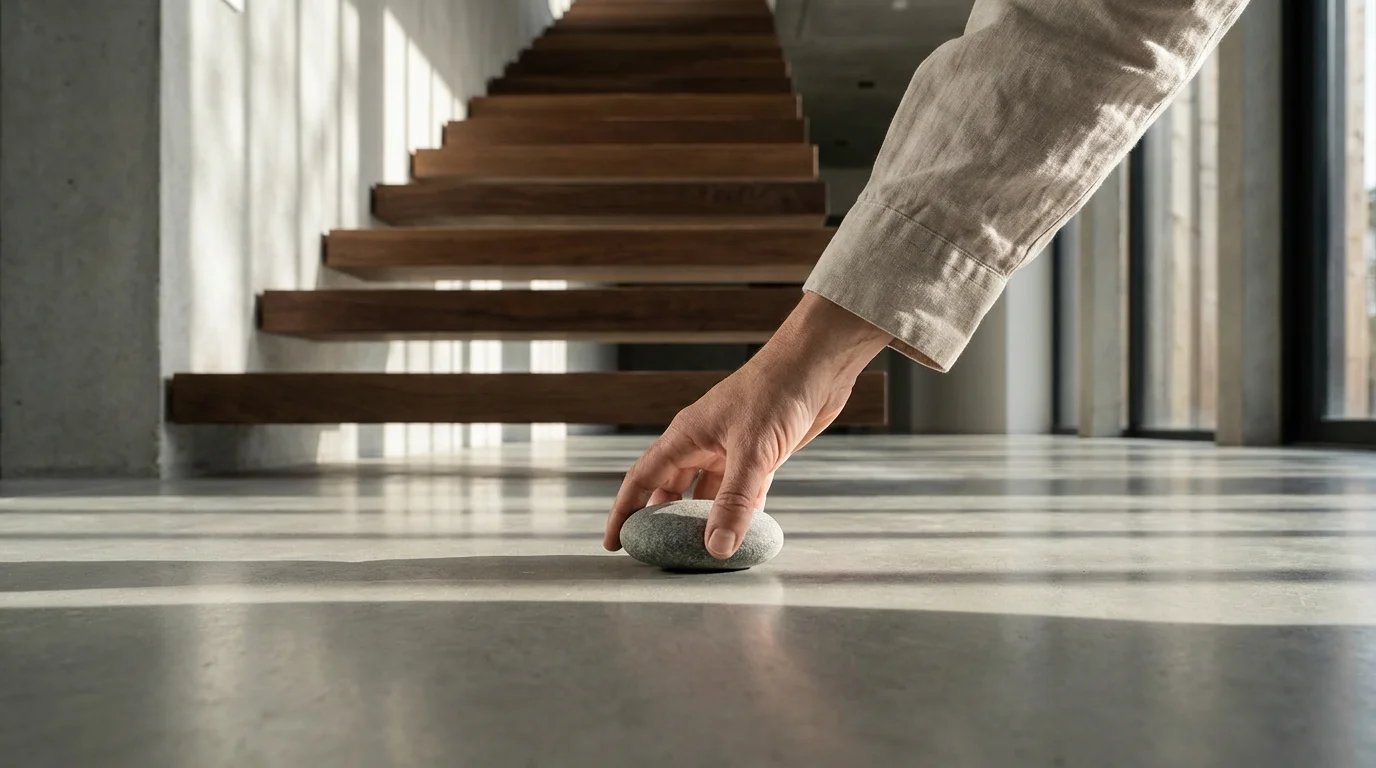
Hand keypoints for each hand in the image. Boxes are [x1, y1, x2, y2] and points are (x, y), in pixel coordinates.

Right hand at [603, 293, 891, 559]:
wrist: (817, 363)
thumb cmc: (776, 392)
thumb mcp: (753, 453)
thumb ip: (735, 503)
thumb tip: (717, 549)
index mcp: (686, 436)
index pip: (643, 479)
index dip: (625, 511)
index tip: (614, 542)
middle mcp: (704, 442)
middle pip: (671, 487)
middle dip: (661, 519)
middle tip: (657, 552)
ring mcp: (732, 447)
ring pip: (707, 491)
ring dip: (703, 519)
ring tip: (698, 551)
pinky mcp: (761, 453)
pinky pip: (742, 490)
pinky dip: (740, 512)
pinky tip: (742, 534)